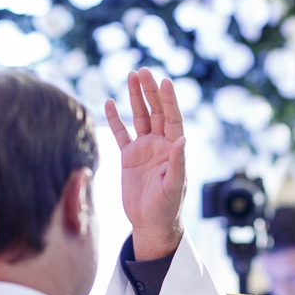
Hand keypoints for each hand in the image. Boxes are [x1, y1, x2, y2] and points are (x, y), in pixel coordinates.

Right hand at [105, 68, 185, 260]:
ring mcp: (144, 149)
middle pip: (156, 112)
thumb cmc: (167, 208)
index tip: (165, 81)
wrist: (151, 223)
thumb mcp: (173, 187)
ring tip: (131, 76)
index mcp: (173, 149)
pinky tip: (110, 102)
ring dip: (136, 97)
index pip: (172, 118)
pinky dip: (115, 119)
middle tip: (143, 71)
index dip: (169, 100)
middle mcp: (160, 144)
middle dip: (150, 91)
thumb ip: (178, 163)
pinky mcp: (129, 157)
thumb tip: (183, 140)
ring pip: (139, 117)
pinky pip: (121, 133)